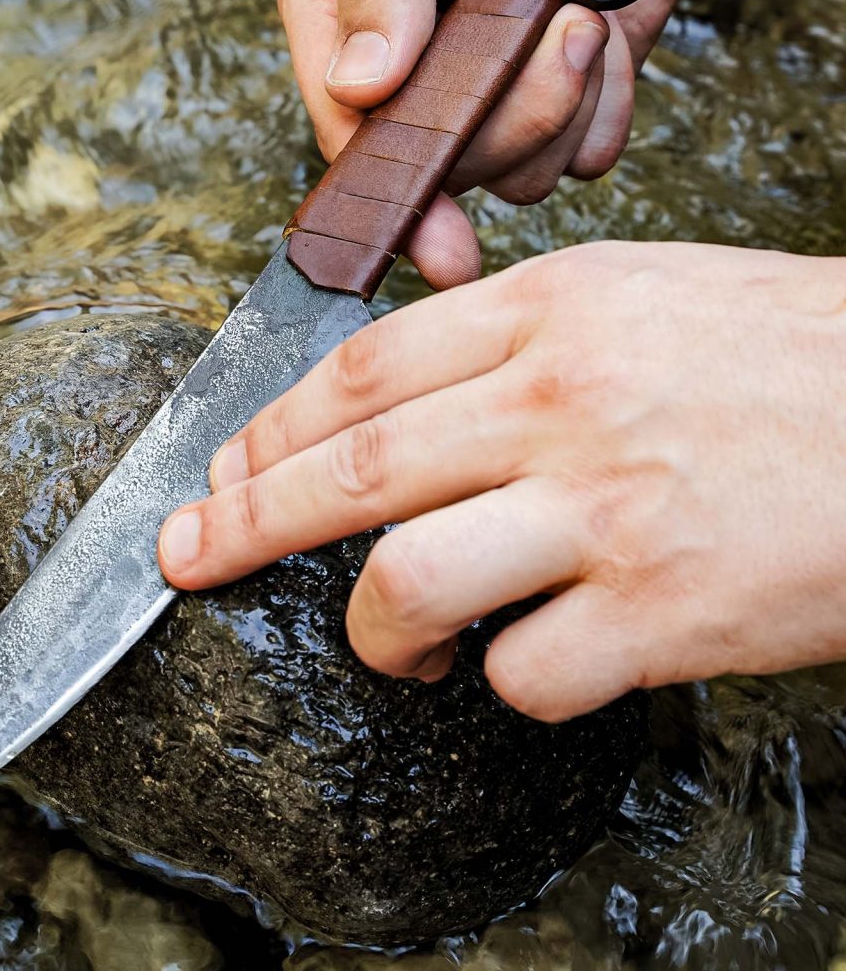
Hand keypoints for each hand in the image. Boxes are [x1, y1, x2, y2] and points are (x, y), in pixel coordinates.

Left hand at [158, 242, 845, 720]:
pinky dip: (502, 679)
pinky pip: (525, 671)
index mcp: (548, 310)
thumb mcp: (636, 293)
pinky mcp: (665, 612)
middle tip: (186, 553)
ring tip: (390, 640)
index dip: (270, 427)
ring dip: (373, 627)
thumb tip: (393, 402)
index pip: (360, 371)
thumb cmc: (785, 352)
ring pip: (411, 580)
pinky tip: (528, 658)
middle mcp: (561, 401)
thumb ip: (511, 336)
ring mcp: (608, 508)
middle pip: (351, 470)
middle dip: (244, 519)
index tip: (222, 466)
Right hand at [283, 0, 829, 288]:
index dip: (394, 180)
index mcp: (338, 12)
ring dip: (571, 99)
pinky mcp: (551, 102)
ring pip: (516, 173)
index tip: (435, 233)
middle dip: (517, 113)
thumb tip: (359, 87)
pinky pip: (582, 155)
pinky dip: (610, 101)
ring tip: (584, 8)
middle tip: (565, 25)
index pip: (346, 129)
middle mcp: (401, 69)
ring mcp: (477, 95)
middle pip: (443, 165)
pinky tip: (607, 28)